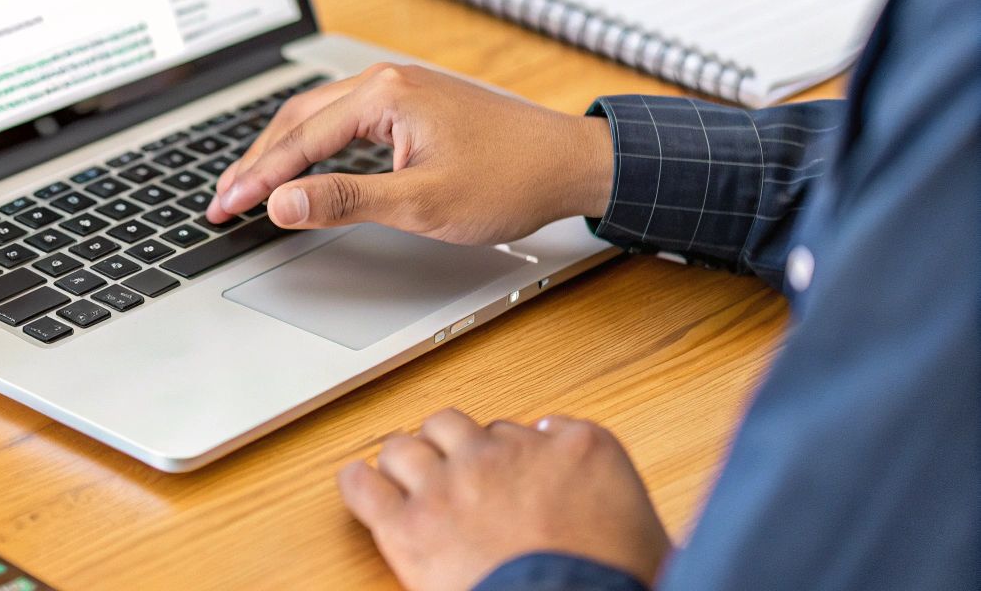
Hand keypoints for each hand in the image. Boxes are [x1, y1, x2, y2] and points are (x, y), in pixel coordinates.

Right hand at [206, 64, 614, 244]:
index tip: (226, 207)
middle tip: (224, 201)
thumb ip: (345, 201)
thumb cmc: (510, 179)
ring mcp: (400, 88)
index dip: (257, 178)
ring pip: (318, 116)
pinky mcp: (412, 103)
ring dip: (281, 151)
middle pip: (298, 119)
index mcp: (384, 94)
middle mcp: (386, 80)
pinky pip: (343, 118)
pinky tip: (303, 165)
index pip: (299, 140)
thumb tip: (283, 201)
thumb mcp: (421, 202)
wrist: (571, 163)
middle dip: (257, 162)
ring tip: (250, 185)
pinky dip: (312, 143)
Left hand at [338, 410, 670, 590]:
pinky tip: (360, 486)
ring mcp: (450, 485)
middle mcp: (503, 454)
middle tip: (450, 471)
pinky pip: (363, 485)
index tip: (507, 471)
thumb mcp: (643, 519)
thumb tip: (570, 449)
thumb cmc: (614, 579)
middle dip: (449, 446)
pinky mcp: (408, 526)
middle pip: (455, 425)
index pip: (523, 430)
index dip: (508, 455)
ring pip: (405, 445)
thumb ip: (600, 473)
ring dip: (404, 460)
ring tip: (404, 476)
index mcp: (571, 449)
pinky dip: (357, 484)